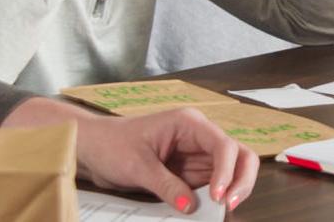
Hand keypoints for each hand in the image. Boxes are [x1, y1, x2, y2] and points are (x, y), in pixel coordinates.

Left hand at [5, 98, 257, 213]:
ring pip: (232, 170)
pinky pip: (213, 185)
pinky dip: (217, 197)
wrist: (92, 148)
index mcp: (188, 123)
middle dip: (241, 180)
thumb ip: (167, 186)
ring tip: (221, 209)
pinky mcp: (190, 172)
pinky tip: (210, 209)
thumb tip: (190, 207)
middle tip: (227, 205)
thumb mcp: (137, 166)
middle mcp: (198, 136)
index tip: (216, 196)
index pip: (223, 145)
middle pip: (239, 155)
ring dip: (232, 189)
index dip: (226, 171)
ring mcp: (196, 155)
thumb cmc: (111, 144)